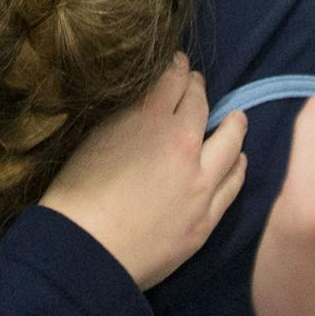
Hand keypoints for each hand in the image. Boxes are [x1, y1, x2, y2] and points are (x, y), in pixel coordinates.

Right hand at [42, 54, 248, 290]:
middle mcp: (184, 145)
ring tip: (236, 120)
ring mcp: (200, 184)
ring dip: (233, 125)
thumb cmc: (77, 194)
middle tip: (198, 85)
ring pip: (231, 143)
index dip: (178, 67)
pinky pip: (233, 184)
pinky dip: (237, 166)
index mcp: (150, 119)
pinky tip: (237, 160)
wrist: (84, 251)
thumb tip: (148, 104)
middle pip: (202, 105)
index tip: (180, 64)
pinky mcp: (206, 218)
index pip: (174, 80)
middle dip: (199, 90)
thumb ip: (129, 117)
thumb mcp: (97, 137)